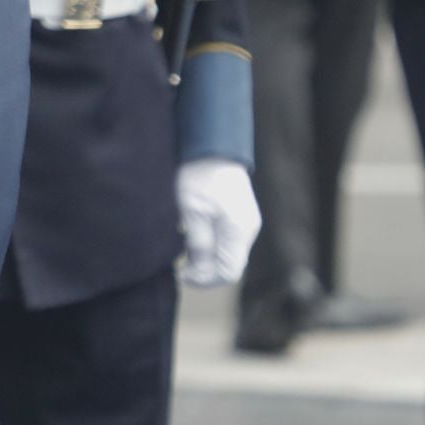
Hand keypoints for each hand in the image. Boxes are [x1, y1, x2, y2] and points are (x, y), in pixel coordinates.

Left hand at [176, 158, 260, 288]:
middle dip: (203, 273)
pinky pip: (225, 243)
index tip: (180, 274)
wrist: (211, 144)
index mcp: (239, 230)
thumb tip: (198, 273)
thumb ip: (198, 244)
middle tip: (178, 268)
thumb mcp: (191, 211)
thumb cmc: (197, 174)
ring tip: (180, 254)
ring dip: (204, 260)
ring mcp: (245, 223)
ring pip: (226, 256)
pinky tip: (189, 241)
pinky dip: (208, 248)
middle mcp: (247, 230)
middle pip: (229, 267)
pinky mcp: (238, 216)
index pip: (228, 273)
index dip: (203, 280)